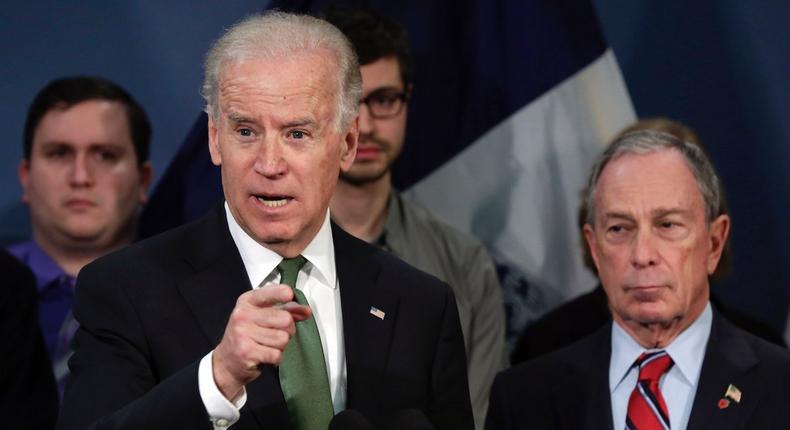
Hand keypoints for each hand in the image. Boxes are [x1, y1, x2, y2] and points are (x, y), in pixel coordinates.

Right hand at [212, 284, 310, 399]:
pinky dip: (275, 358)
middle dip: (288, 330)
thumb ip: (286, 310)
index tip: (289, 294)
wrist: (226, 362)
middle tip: (276, 334)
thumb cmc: (247, 336)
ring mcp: (243, 333)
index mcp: (247, 302)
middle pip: (285, 319)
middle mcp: (243, 315)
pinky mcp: (246, 352)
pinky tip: (265, 355)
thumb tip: (306, 311)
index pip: (270, 293)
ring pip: (283, 339)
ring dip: (281, 346)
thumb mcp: (262, 317)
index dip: (283, 293)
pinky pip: (277, 354)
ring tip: (268, 346)